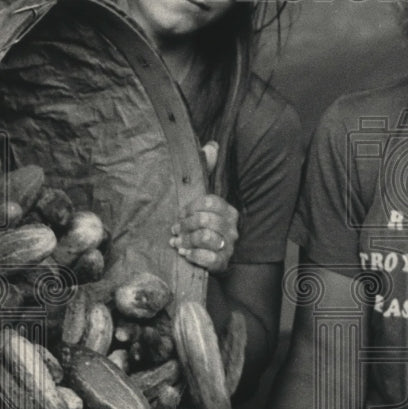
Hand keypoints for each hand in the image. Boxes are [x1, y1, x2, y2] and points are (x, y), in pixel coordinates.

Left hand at [169, 141, 238, 272]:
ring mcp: (229, 246)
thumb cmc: (202, 227)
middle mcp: (232, 228)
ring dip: (187, 240)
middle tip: (175, 229)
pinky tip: (184, 253)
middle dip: (185, 225)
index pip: (209, 202)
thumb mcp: (202, 201)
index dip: (190, 208)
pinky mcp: (223, 263)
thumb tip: (211, 146)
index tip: (179, 213)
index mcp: (228, 210)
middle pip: (206, 220)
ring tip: (177, 242)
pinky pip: (209, 258)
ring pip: (206, 237)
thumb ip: (206, 172)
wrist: (209, 258)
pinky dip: (193, 255)